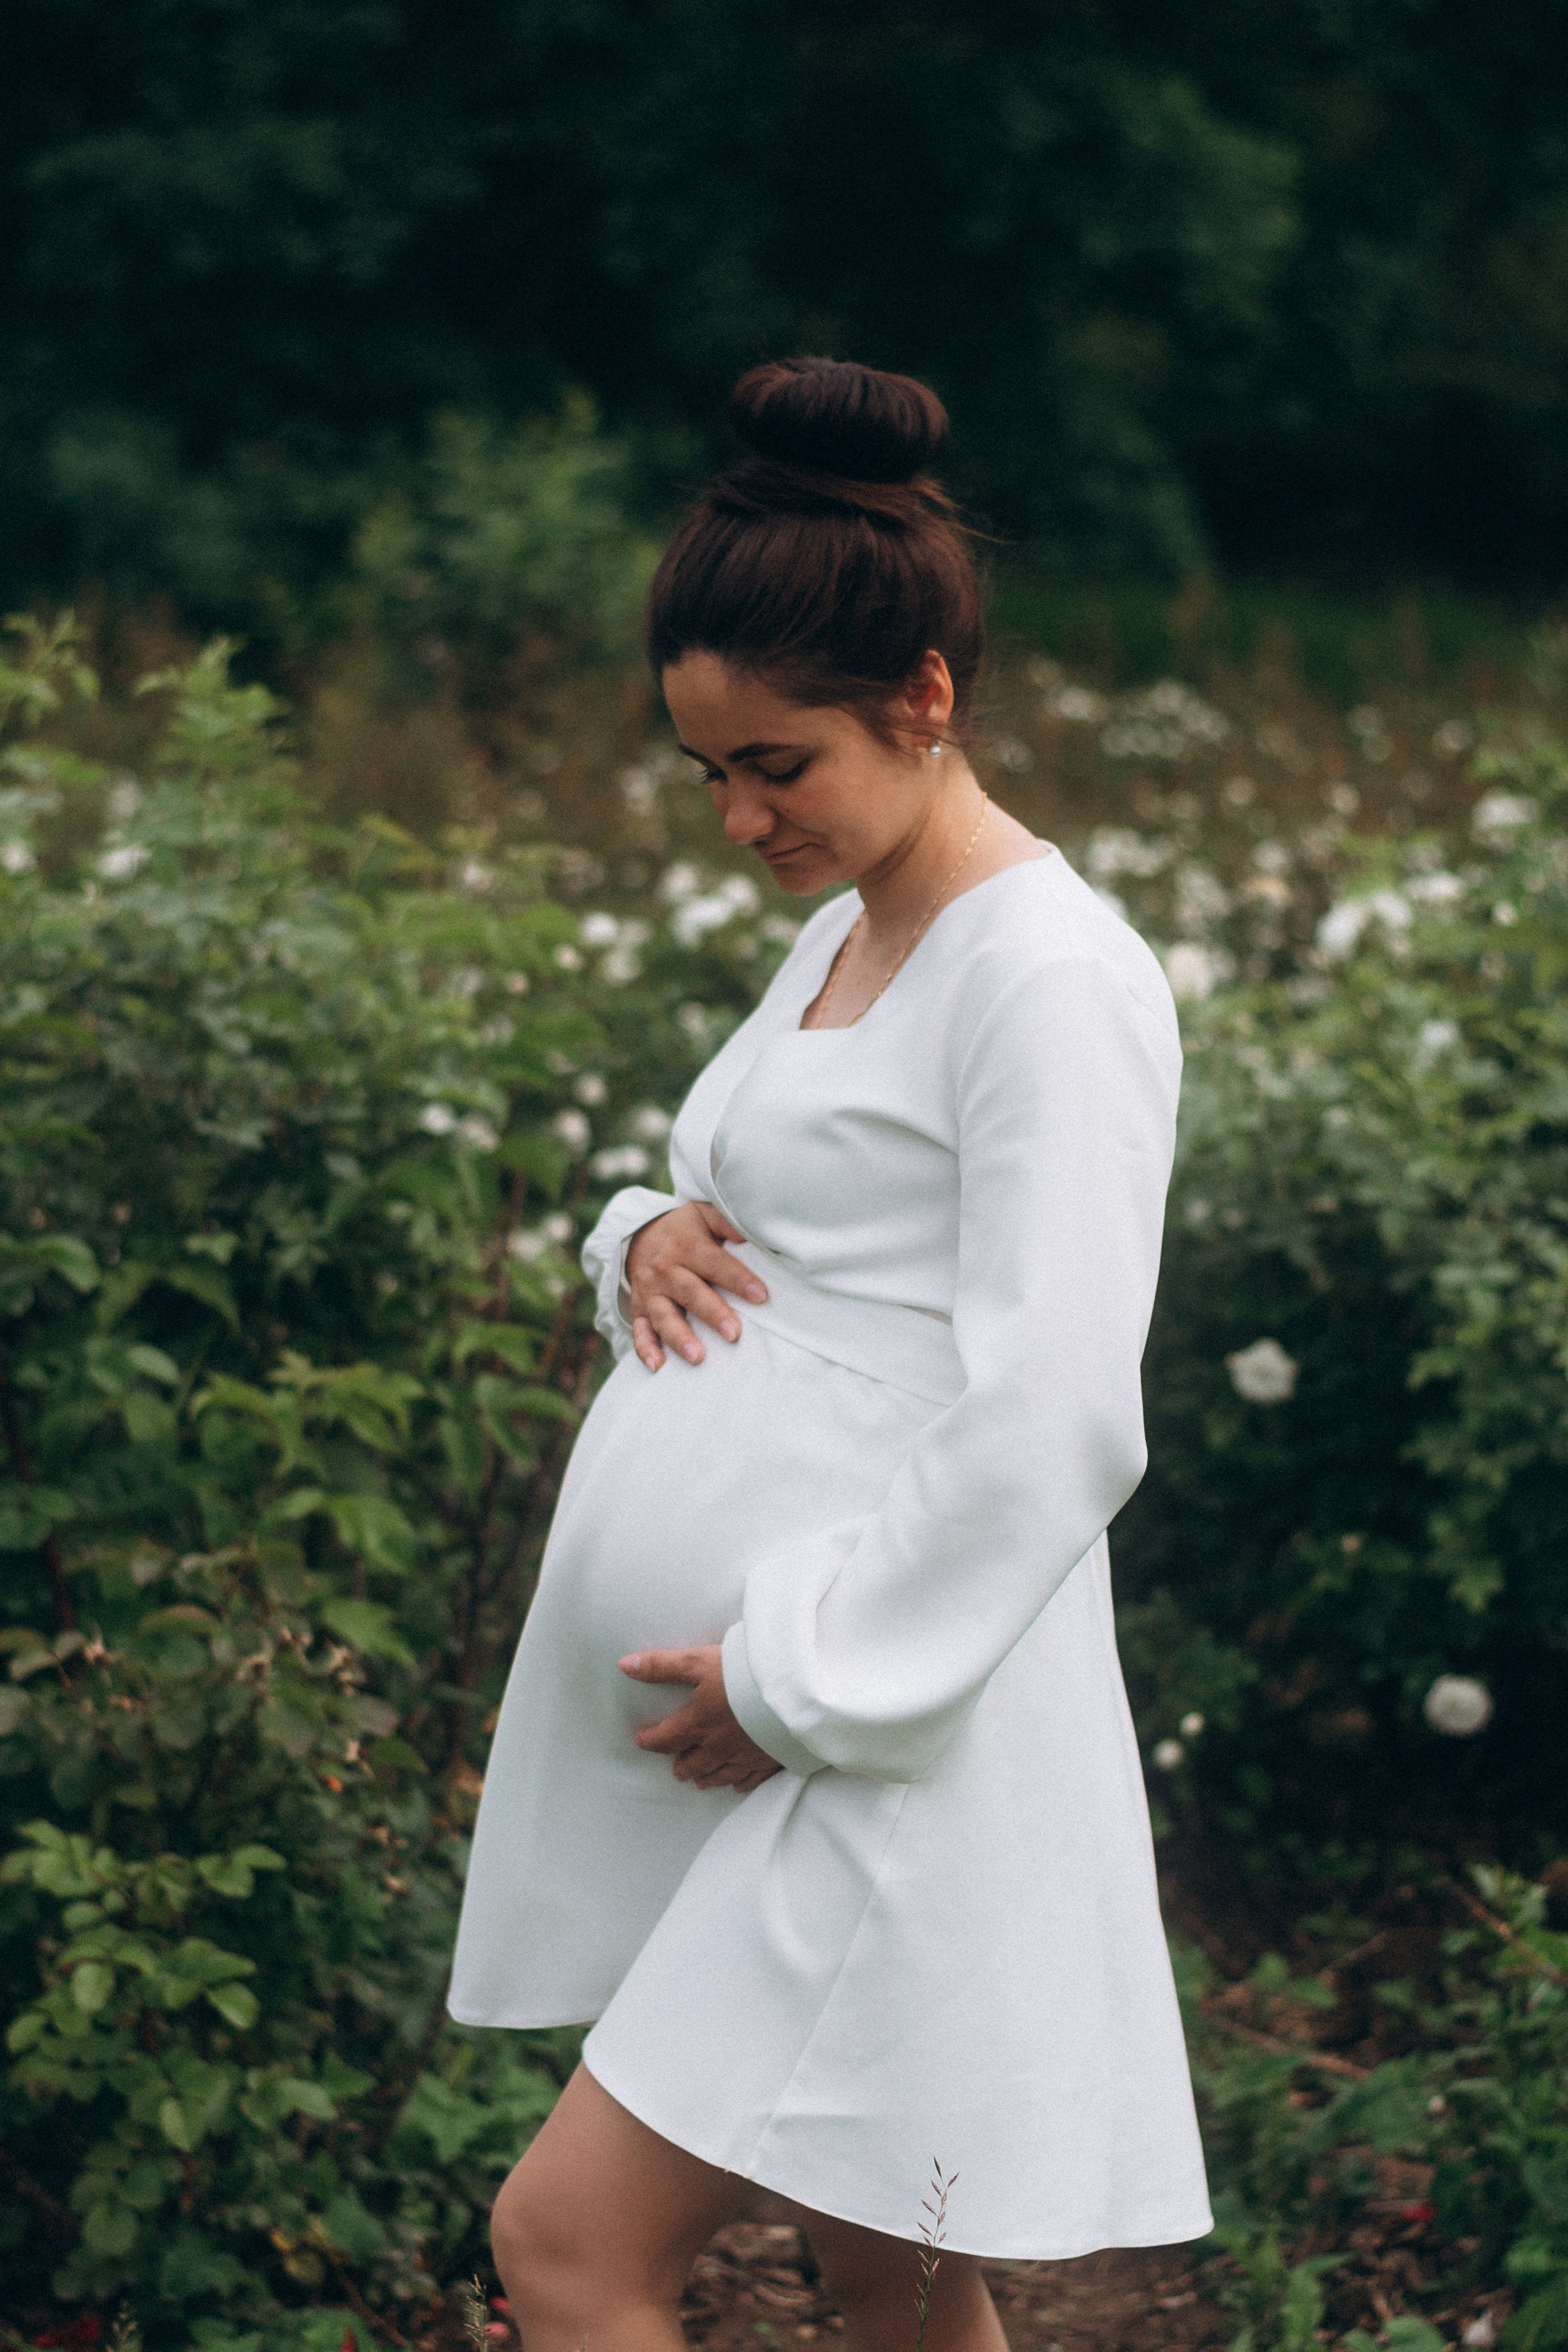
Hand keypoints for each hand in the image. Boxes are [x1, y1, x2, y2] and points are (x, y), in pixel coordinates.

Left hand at [620, 1645, 783, 1791]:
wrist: (793, 1694)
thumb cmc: (745, 1674)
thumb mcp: (699, 1662)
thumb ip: (662, 1666)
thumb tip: (624, 1665)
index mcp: (698, 1724)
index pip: (665, 1739)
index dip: (650, 1740)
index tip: (643, 1739)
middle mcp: (718, 1747)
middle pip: (693, 1764)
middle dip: (682, 1765)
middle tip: (676, 1767)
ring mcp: (745, 1757)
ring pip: (719, 1776)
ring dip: (706, 1777)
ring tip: (700, 1780)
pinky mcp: (770, 1760)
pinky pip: (751, 1779)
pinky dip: (740, 1782)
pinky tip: (737, 1784)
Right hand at [625, 1200, 767, 1371]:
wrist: (638, 1238)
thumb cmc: (685, 1231)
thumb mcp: (705, 1215)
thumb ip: (728, 1223)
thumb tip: (756, 1233)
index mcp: (687, 1246)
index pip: (715, 1264)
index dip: (738, 1279)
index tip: (761, 1296)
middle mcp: (666, 1270)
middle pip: (690, 1293)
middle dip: (712, 1314)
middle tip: (734, 1334)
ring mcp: (650, 1292)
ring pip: (664, 1316)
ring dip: (680, 1338)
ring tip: (698, 1357)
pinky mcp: (639, 1310)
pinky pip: (640, 1331)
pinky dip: (646, 1349)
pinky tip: (658, 1366)